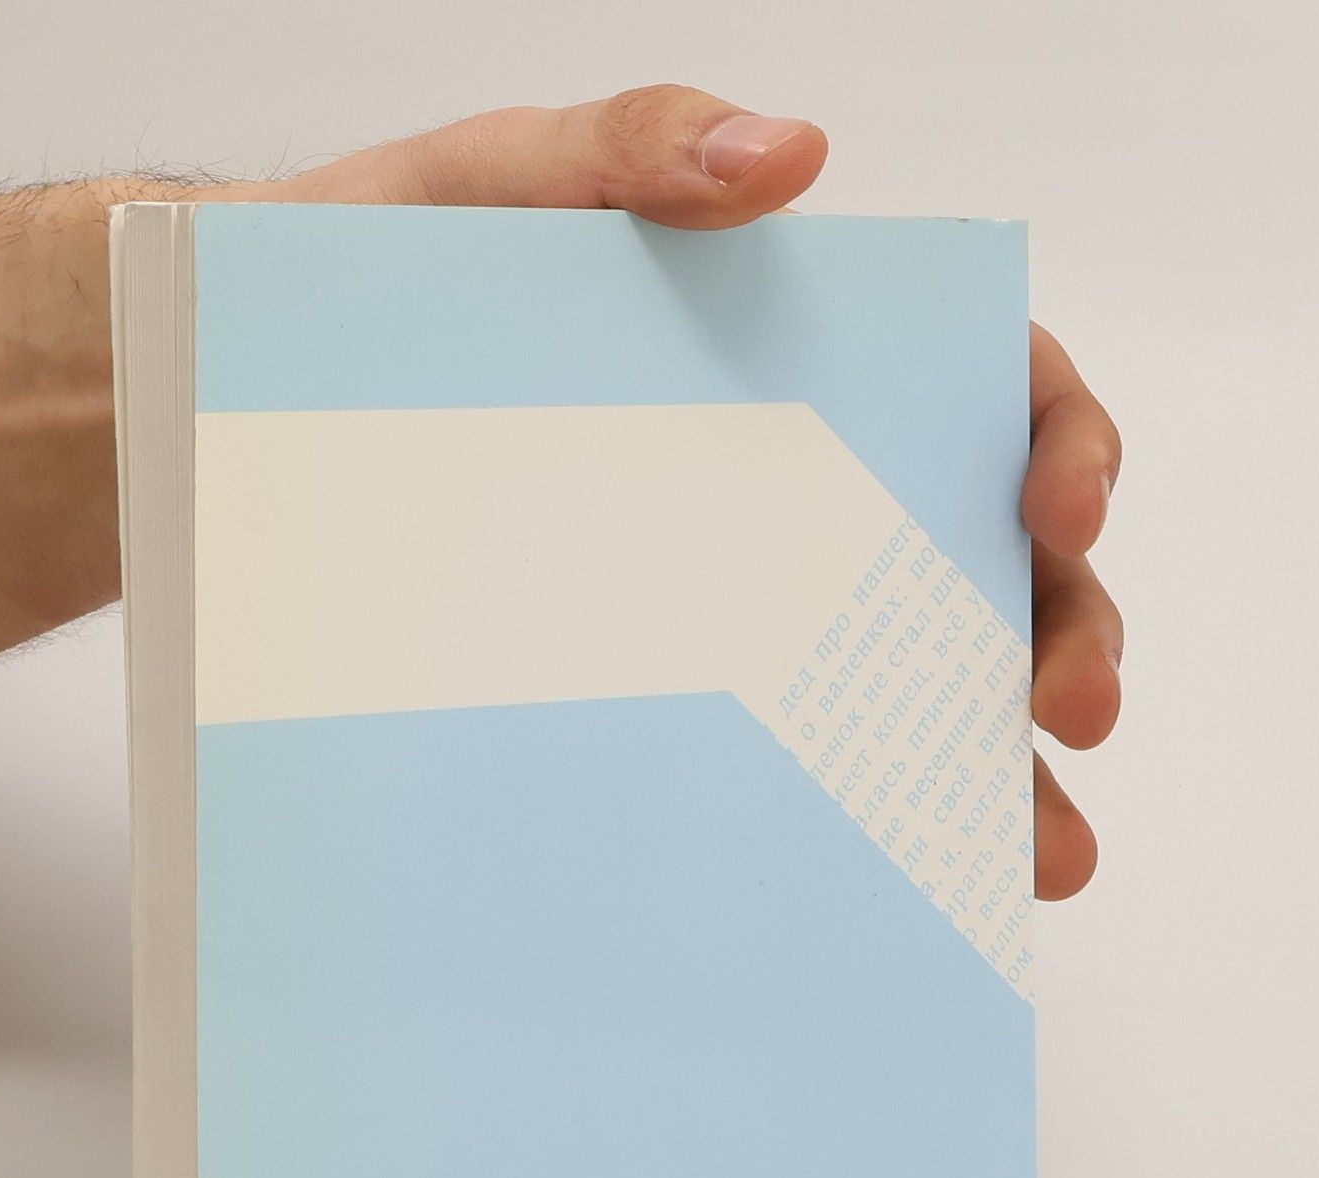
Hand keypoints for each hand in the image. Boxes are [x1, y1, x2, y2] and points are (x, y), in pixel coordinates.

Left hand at [202, 84, 1123, 900]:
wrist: (251, 410)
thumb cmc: (391, 284)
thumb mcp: (502, 188)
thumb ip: (636, 149)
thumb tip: (790, 159)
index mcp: (810, 356)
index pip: (990, 389)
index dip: (1059, 444)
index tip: (1057, 509)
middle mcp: (805, 490)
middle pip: (991, 562)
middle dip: (1059, 633)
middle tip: (1067, 708)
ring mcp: (745, 603)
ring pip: (914, 688)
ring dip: (997, 774)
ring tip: (1040, 852)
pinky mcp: (677, 691)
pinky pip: (790, 764)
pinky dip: (864, 825)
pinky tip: (898, 887)